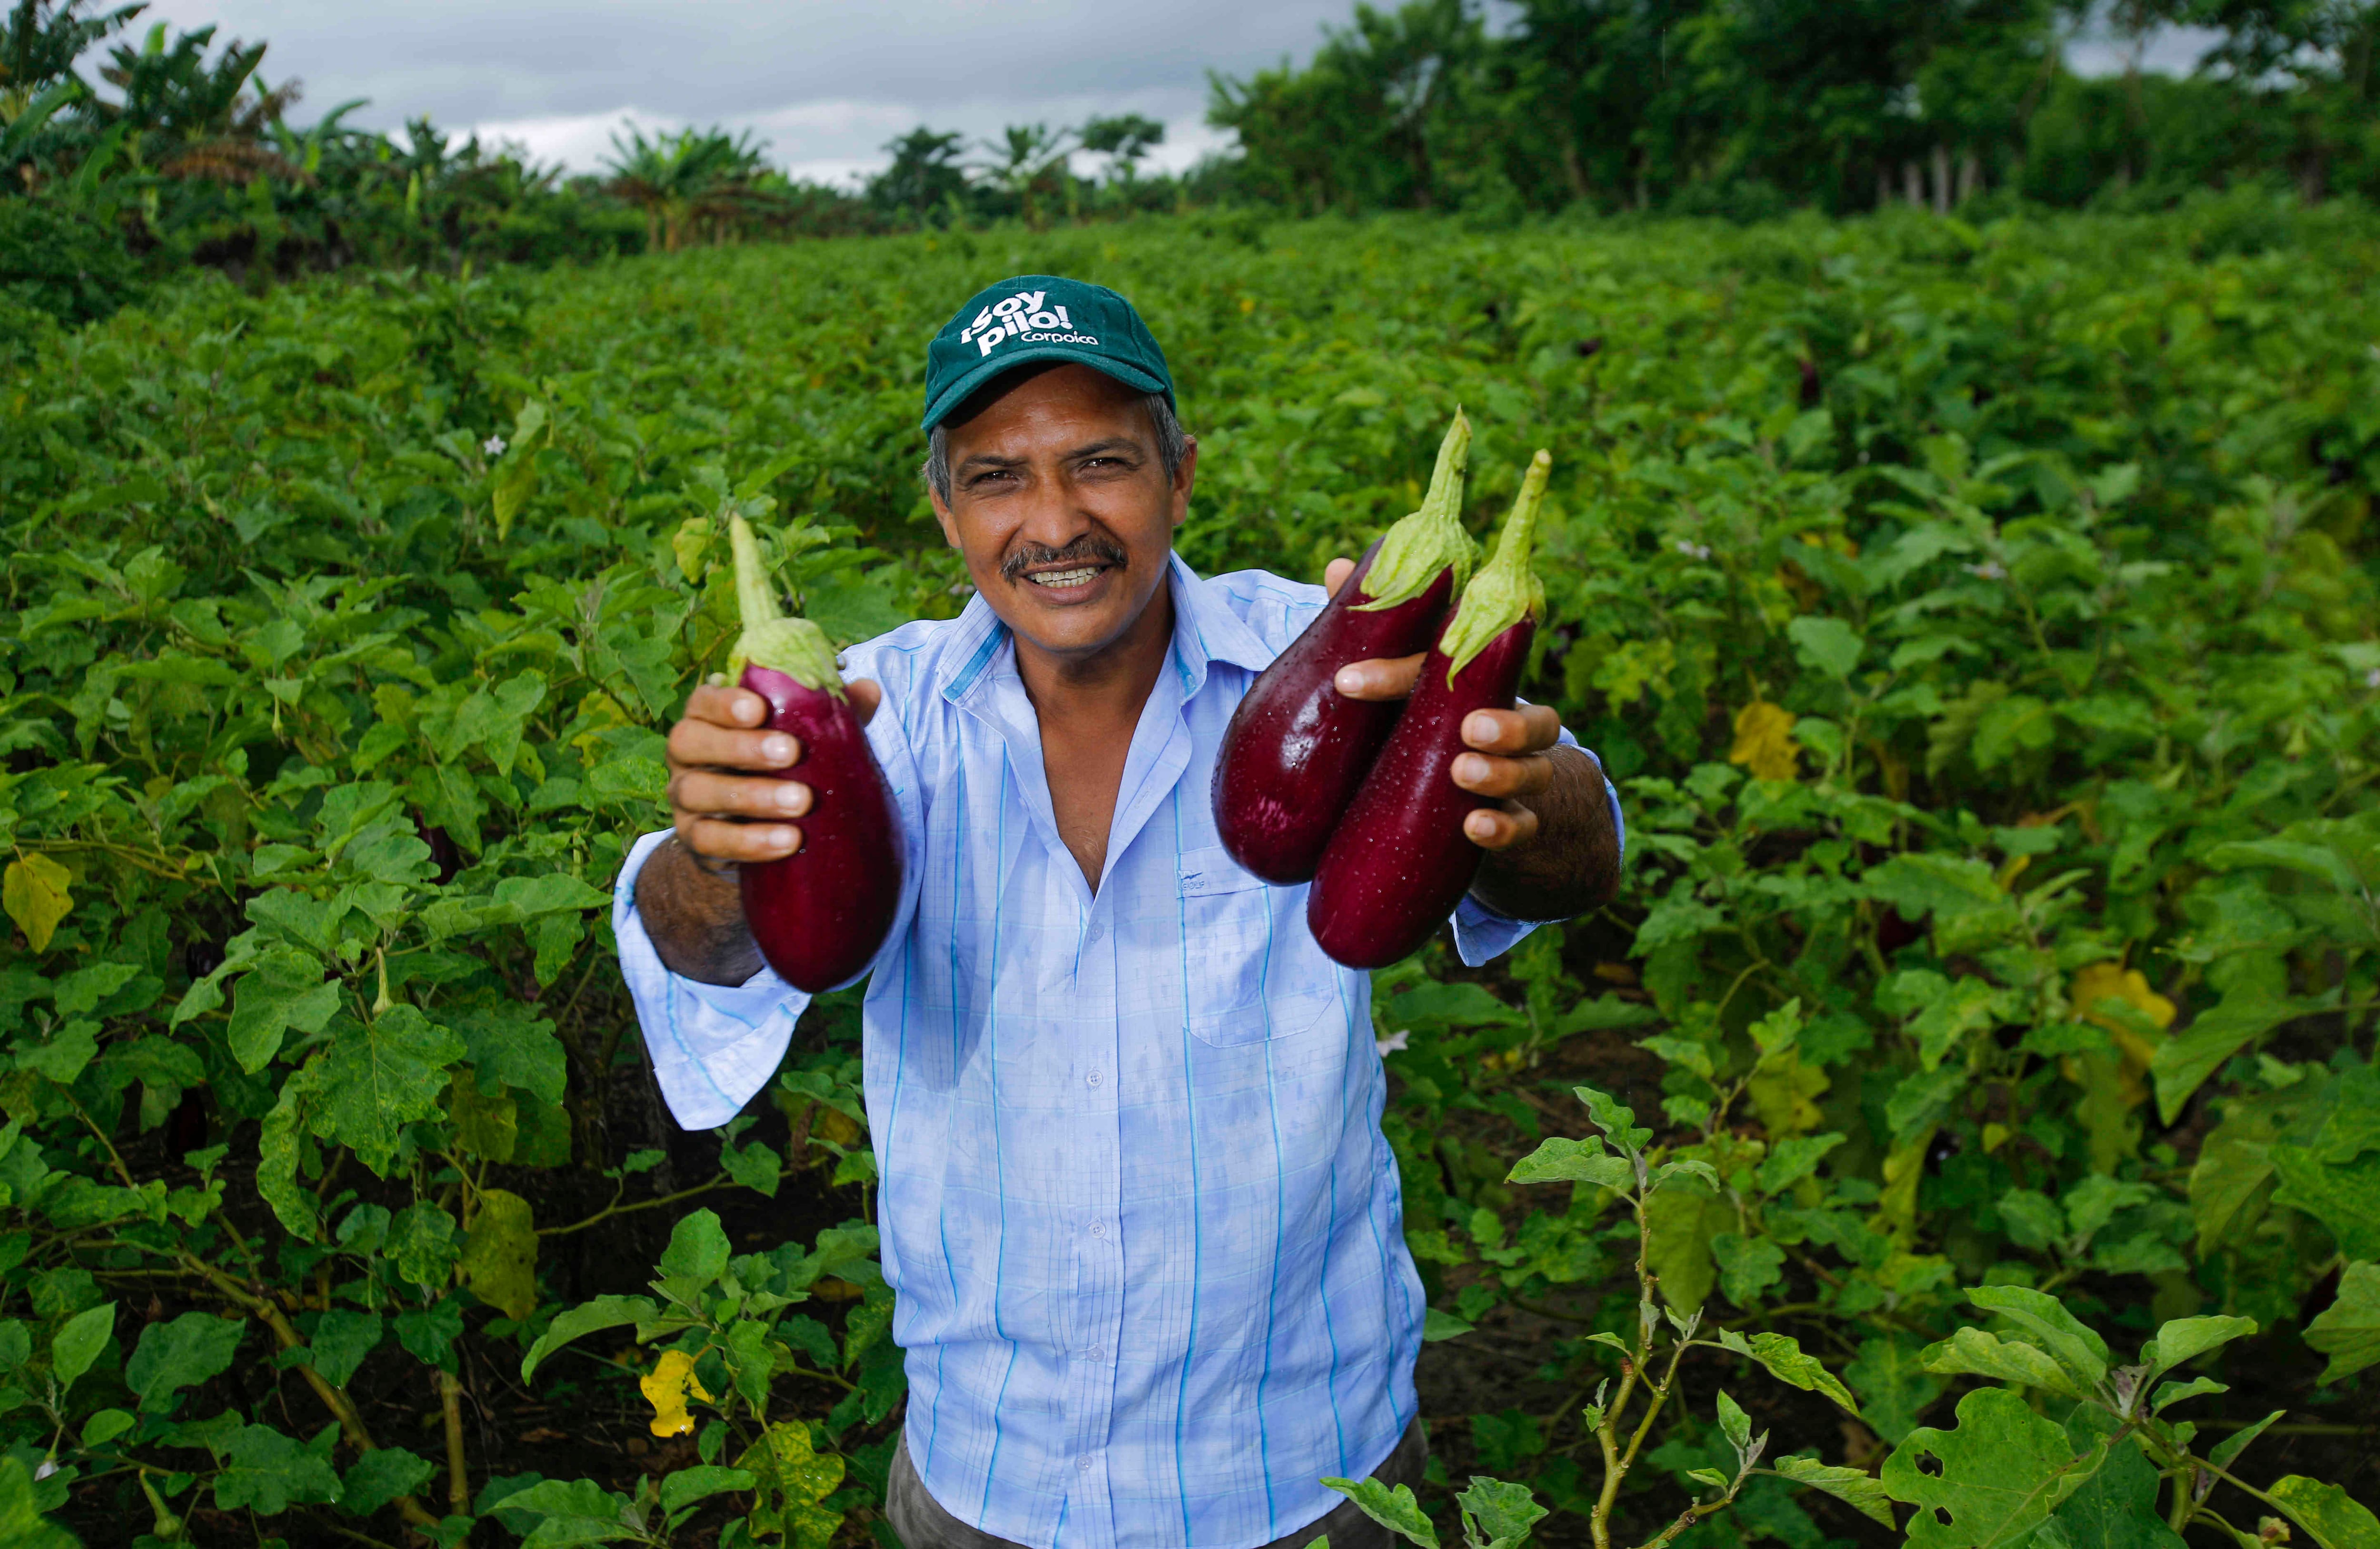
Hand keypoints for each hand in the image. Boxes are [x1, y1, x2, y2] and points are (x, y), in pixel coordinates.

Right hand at [665, 679, 881, 864]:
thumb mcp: (805, 738)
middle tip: (791, 752)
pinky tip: (788, 841)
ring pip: (698, 792)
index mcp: (707, 718)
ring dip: (752, 796)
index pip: (703, 701)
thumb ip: (830, 714)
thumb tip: (868, 690)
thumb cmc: (781, 767)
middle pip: (691, 742)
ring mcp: (683, 797)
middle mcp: (685, 754)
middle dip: (742, 746)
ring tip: (801, 802)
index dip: (725, 703)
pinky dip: (749, 842)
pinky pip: (710, 840)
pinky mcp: (692, 838)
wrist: (754, 830)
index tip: (760, 708)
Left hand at [1323, 556, 1556, 852]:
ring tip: (1463, 772)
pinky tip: (1475, 827)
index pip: (1453, 666)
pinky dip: (1504, 827)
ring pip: (1534, 769)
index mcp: (1476, 685)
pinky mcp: (1519, 822)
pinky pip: (1524, 825)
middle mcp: (1509, 725)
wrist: (1481, 795)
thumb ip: (1375, 632)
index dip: (1395, 671)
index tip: (1346, 682)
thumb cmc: (1428, 720)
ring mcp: (1519, 775)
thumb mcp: (1399, 682)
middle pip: (1532, 717)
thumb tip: (1339, 566)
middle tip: (1468, 728)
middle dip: (1505, 722)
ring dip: (1503, 772)